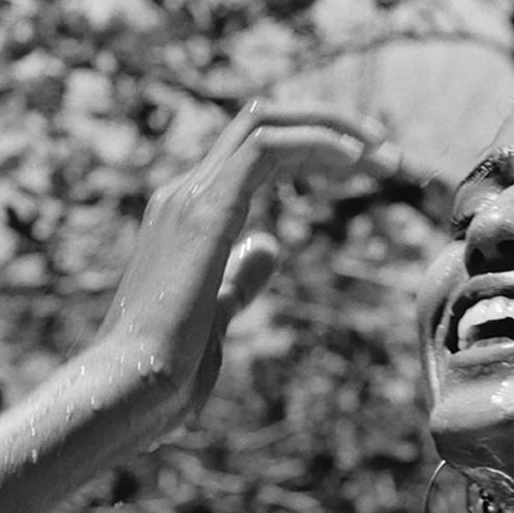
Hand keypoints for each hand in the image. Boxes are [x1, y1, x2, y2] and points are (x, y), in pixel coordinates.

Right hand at [91, 105, 391, 436]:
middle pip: (261, 124)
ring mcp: (191, 197)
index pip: (252, 155)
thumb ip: (239, 278)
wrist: (126, 389)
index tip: (365, 169)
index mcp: (188, 216)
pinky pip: (265, 149)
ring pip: (265, 124)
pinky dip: (315, 145)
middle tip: (387, 154)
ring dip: (332, 130)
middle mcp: (185, 193)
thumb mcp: (216, 317)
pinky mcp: (204, 212)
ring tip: (385, 155)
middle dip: (328, 128)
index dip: (311, 150)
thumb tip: (269, 246)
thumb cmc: (163, 372)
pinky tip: (355, 162)